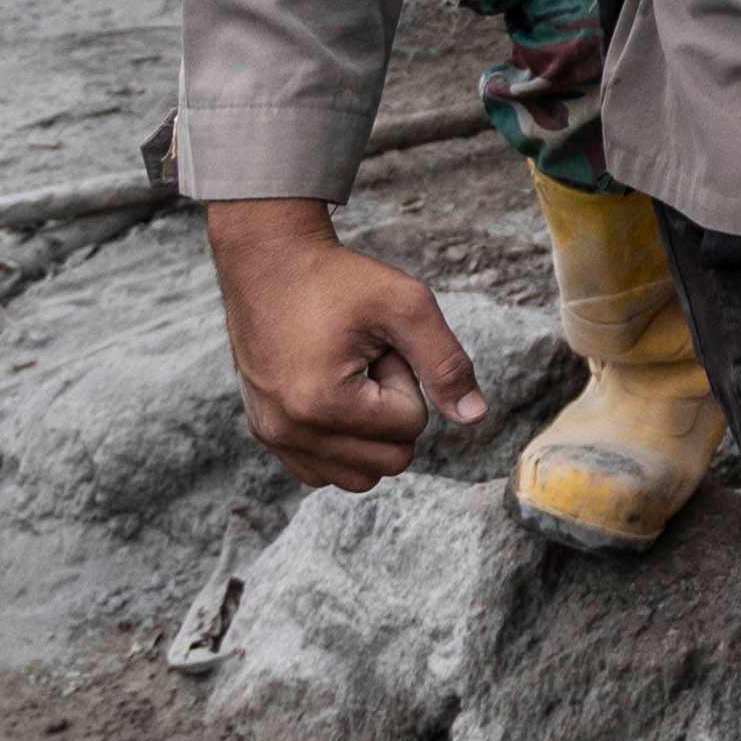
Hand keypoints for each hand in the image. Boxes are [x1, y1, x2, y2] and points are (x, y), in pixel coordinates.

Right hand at [206, 200, 488, 491]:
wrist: (270, 263)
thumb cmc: (340, 280)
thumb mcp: (407, 305)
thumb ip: (447, 363)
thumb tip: (475, 417)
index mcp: (323, 404)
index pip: (411, 426)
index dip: (406, 378)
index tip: (377, 344)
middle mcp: (290, 431)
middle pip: (391, 460)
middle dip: (392, 411)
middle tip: (365, 362)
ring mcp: (273, 437)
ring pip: (361, 477)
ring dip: (368, 432)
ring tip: (348, 378)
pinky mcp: (266, 435)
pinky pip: (324, 473)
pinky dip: (342, 447)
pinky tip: (332, 397)